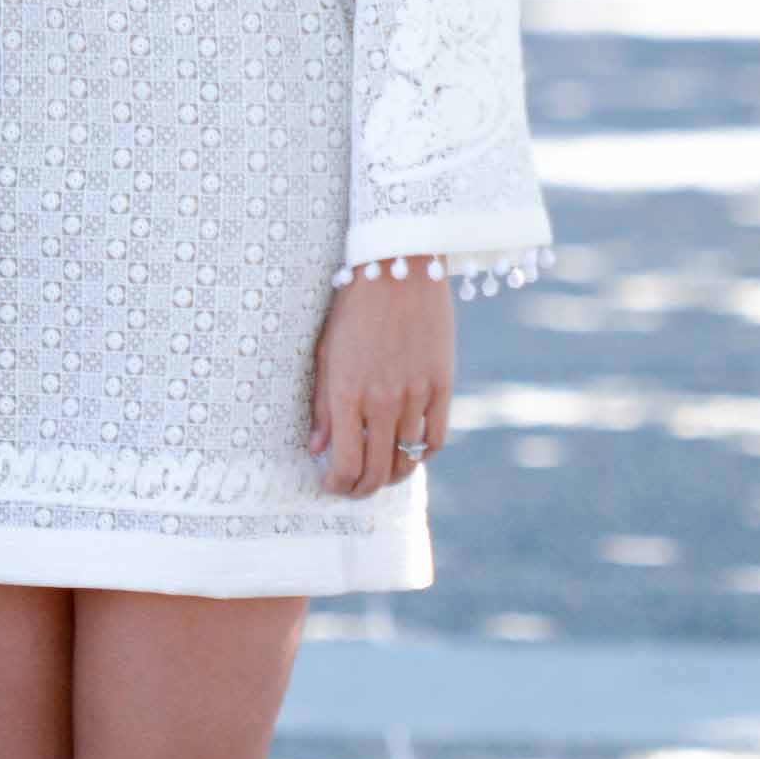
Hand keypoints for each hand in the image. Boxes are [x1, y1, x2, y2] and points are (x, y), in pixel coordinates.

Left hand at [311, 265, 453, 499]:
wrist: (399, 269)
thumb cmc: (354, 308)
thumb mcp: (326, 353)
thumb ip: (323, 405)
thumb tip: (316, 448)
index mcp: (348, 394)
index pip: (345, 464)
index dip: (338, 485)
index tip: (332, 485)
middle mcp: (383, 401)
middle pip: (377, 471)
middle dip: (362, 488)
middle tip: (354, 488)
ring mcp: (416, 396)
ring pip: (408, 460)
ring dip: (392, 475)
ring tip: (381, 474)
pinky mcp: (443, 386)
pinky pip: (436, 438)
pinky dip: (422, 454)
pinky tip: (410, 451)